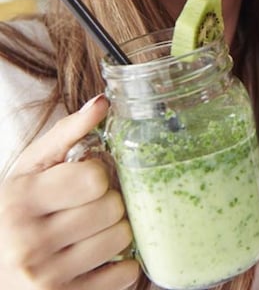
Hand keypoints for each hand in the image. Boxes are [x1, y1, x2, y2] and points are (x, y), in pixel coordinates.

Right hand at [0, 95, 139, 288]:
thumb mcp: (32, 169)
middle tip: (90, 209)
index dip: (97, 177)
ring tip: (92, 234)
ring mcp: (45, 279)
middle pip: (113, 208)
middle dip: (108, 204)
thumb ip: (68, 132)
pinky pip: (126, 275)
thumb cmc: (18, 211)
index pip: (95, 178)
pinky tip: (96, 261)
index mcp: (20, 201)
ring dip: (116, 233)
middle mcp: (28, 243)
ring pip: (123, 239)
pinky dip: (120, 266)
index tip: (84, 182)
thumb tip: (103, 102)